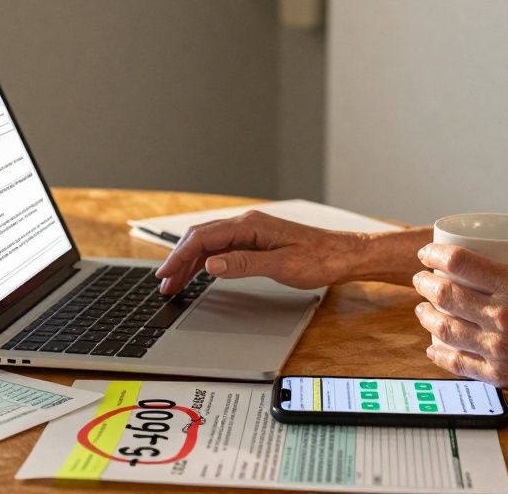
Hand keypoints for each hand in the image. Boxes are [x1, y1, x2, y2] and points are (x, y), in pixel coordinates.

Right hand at [154, 211, 365, 293]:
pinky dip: (206, 261)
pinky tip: (198, 273)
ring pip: (210, 244)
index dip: (180, 256)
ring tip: (174, 283)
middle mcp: (248, 224)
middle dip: (179, 260)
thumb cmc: (319, 259)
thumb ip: (244, 264)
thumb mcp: (281, 266)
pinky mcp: (257, 241)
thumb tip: (212, 264)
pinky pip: (223, 248)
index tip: (165, 273)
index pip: (204, 238)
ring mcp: (252, 232)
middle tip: (164, 283)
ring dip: (190, 262)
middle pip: (201, 238)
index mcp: (251, 225)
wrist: (343, 255)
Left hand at [412, 244, 507, 429]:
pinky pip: (457, 364)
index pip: (460, 263)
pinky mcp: (500, 377)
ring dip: (425, 316)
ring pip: (444, 328)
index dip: (435, 255)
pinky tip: (433, 347)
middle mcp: (502, 316)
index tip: (427, 255)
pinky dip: (439, 354)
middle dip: (425, 283)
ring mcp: (498, 349)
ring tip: (421, 309)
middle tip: (421, 280)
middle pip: (445, 294)